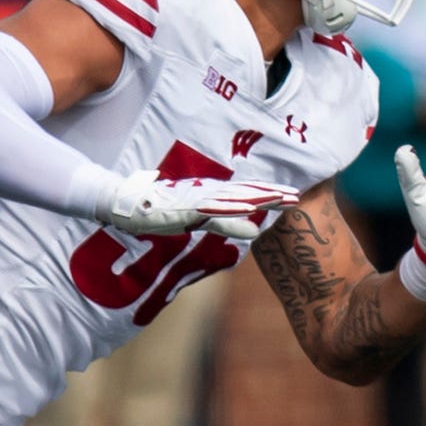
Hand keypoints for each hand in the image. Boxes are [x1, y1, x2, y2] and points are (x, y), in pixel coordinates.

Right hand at [96, 172, 298, 241]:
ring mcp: (198, 198)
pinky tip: (247, 208)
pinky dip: (230, 207)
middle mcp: (210, 192)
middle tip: (297, 196)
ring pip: (234, 197)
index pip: (249, 194)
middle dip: (272, 194)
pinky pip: (212, 207)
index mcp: (215, 195)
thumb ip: (229, 226)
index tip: (295, 196)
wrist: (128, 203)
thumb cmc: (164, 210)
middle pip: (246, 193)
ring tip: (279, 198)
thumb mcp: (203, 221)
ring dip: (257, 198)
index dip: (272, 194)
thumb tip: (257, 233)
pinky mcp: (186, 207)